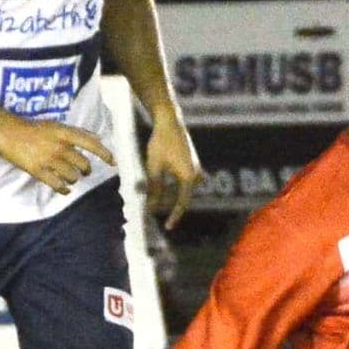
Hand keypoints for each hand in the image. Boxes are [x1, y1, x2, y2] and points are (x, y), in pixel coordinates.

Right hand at [0, 117, 114, 194]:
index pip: (91, 144)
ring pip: (72, 177)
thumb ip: (76, 133)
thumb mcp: (56, 125)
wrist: (8, 132)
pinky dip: (64, 190)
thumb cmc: (33, 128)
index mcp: (64, 133)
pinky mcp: (38, 171)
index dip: (105, 154)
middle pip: (83, 164)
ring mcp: (49, 160)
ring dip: (74, 180)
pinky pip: (57, 185)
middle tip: (82, 171)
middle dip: (85, 170)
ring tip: (70, 178)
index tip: (113, 163)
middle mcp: (59, 146)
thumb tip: (97, 138)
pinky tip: (65, 189)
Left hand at [143, 110, 201, 228]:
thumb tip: (152, 207)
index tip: (168, 227)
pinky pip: (181, 181)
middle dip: (167, 203)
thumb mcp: (154, 168)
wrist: (169, 121)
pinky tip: (158, 185)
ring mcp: (195, 168)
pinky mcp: (191, 163)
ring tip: (152, 196)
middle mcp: (196, 174)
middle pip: (181, 197)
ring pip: (180, 189)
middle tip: (152, 209)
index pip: (182, 203)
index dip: (174, 216)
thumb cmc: (161, 143)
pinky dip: (170, 185)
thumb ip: (154, 189)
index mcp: (188, 177)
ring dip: (167, 194)